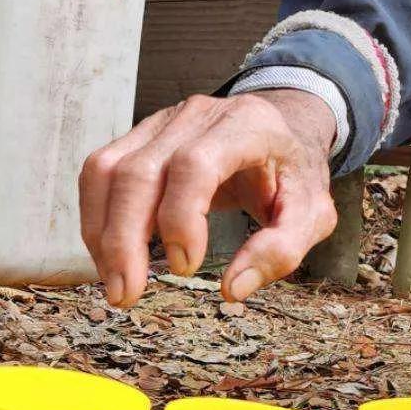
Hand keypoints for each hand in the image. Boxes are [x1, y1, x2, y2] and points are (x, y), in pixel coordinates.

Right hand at [80, 88, 338, 306]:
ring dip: (102, 232)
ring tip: (114, 283)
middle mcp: (197, 116)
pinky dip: (97, 218)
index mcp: (247, 126)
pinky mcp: (139, 137)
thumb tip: (233, 289)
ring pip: (108, 170)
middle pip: (140, 171)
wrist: (281, 134)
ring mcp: (162, 122)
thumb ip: (282, 250)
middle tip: (126, 294)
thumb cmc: (294, 177)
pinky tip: (110, 257)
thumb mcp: (313, 215)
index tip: (185, 267)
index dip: (181, 216)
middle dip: (125, 239)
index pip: (196, 164)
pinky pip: (100, 174)